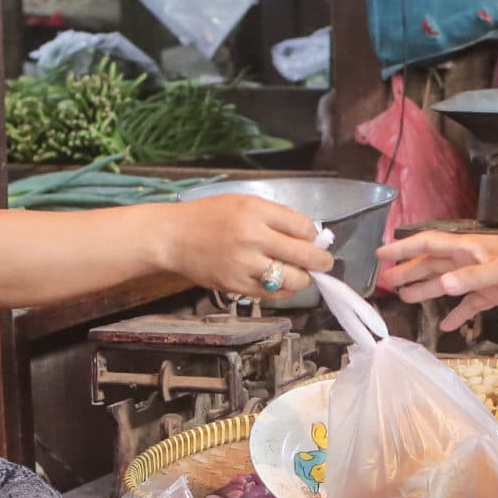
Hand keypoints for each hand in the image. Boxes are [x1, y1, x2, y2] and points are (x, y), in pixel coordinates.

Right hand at [160, 194, 336, 300]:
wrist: (172, 237)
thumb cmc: (207, 216)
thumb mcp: (242, 202)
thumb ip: (274, 216)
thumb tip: (306, 232)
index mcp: (255, 211)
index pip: (303, 227)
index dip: (313, 235)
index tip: (313, 239)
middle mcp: (252, 237)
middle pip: (304, 254)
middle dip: (321, 261)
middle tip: (325, 263)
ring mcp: (244, 264)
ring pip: (292, 280)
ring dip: (303, 279)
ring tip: (300, 275)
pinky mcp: (236, 286)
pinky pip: (272, 294)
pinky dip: (284, 291)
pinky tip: (282, 284)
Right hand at [377, 229, 497, 331]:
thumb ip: (472, 278)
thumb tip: (442, 284)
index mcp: (468, 248)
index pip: (429, 245)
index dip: (404, 248)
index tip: (381, 254)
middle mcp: (470, 261)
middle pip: (432, 264)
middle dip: (409, 271)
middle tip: (385, 281)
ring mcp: (481, 277)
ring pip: (447, 283)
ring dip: (427, 290)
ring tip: (405, 298)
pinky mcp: (495, 293)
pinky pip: (470, 304)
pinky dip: (458, 314)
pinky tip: (447, 327)